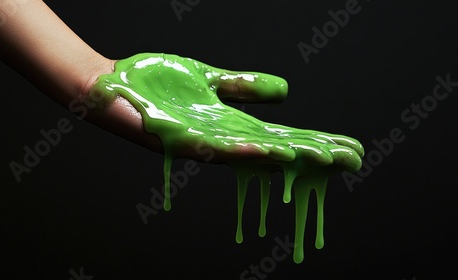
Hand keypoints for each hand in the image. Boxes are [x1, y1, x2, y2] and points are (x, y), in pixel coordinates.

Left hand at [89, 53, 363, 171]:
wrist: (111, 87)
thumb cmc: (156, 84)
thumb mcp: (211, 80)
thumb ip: (244, 87)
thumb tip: (286, 92)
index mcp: (230, 124)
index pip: (281, 135)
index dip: (314, 141)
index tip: (348, 146)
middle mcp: (222, 139)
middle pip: (275, 150)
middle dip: (313, 154)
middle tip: (351, 160)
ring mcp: (202, 142)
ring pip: (252, 155)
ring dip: (289, 158)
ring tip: (323, 159)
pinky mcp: (181, 141)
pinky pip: (216, 150)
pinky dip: (246, 153)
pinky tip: (273, 153)